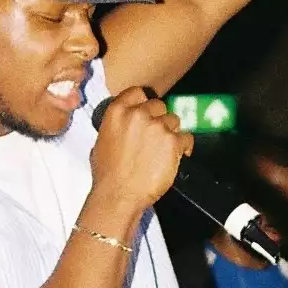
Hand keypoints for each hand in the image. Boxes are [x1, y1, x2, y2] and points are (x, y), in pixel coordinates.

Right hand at [90, 87, 192, 212]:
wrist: (119, 194)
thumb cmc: (107, 174)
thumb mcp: (101, 141)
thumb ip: (118, 125)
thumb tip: (127, 124)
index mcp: (117, 111)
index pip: (137, 92)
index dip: (144, 102)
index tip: (147, 112)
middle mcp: (138, 114)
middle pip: (159, 105)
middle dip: (159, 119)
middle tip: (156, 136)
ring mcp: (157, 126)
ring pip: (174, 120)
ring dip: (171, 133)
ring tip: (164, 150)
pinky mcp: (173, 141)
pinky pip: (186, 138)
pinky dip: (184, 147)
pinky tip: (178, 156)